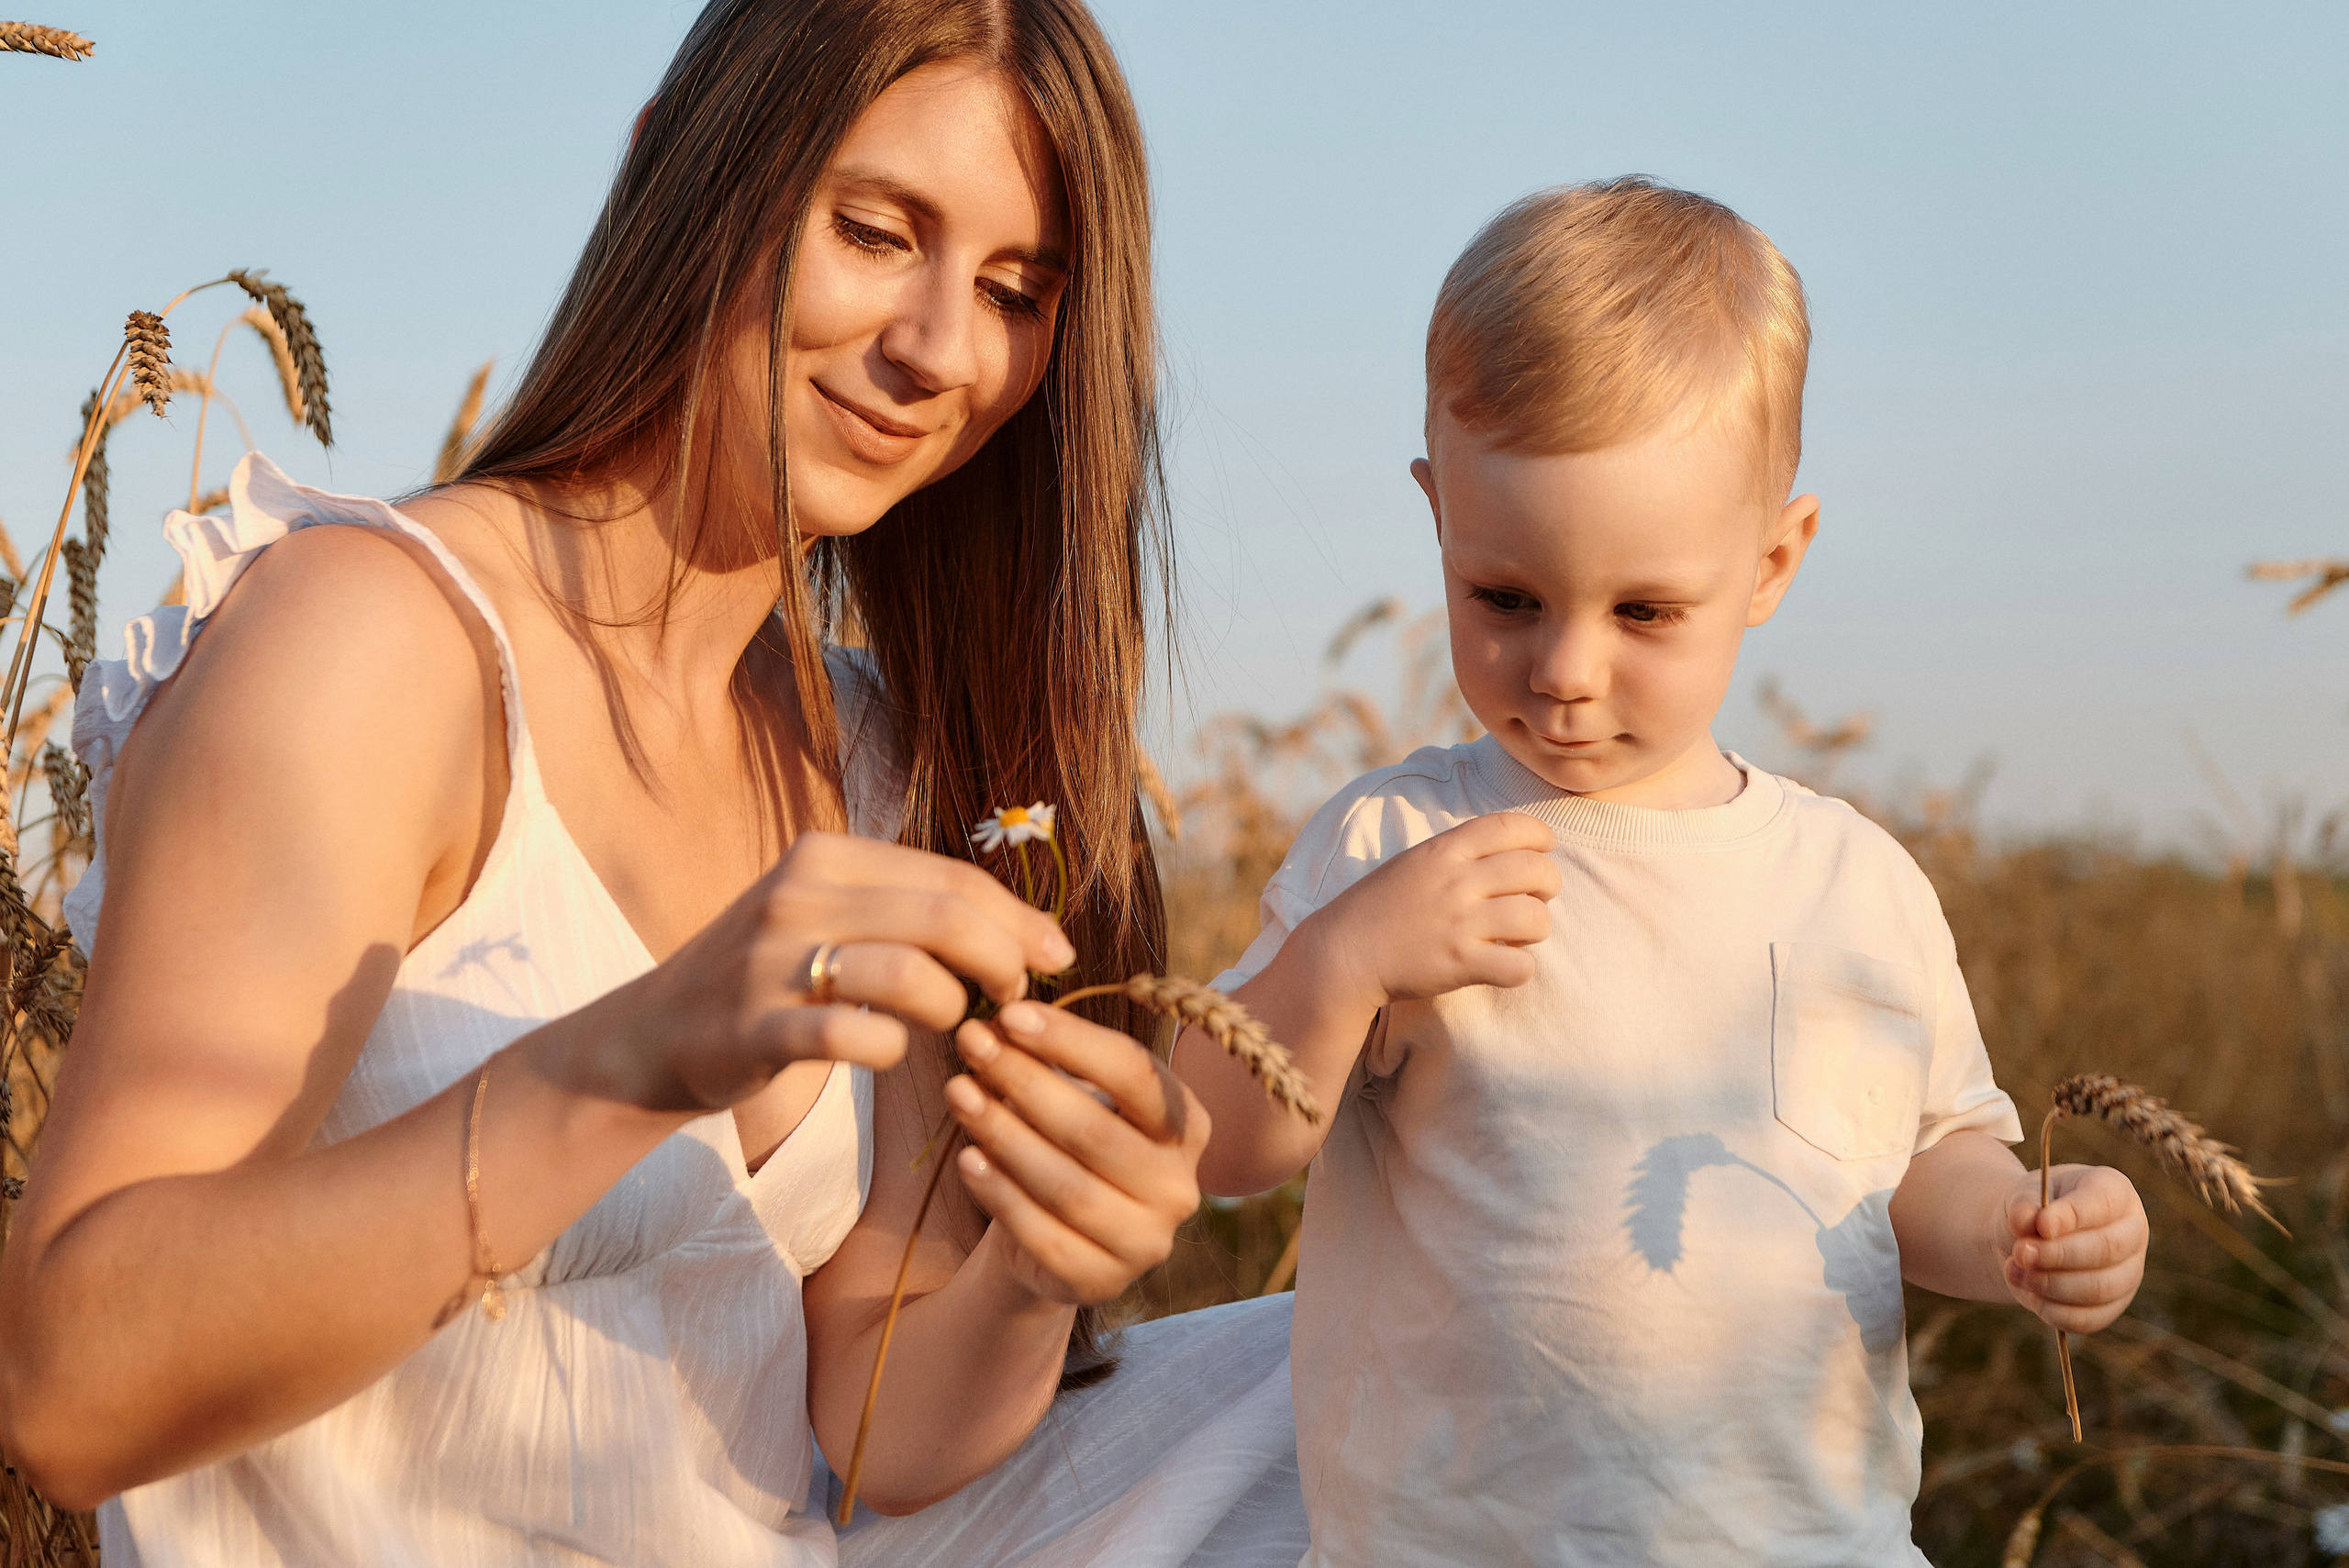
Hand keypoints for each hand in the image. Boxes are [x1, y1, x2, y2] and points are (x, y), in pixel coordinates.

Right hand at [580, 833, 1077, 1112]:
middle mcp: (800, 893)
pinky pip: (856, 1038)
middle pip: (947, 916)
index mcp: (828, 855)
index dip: (1019, 919)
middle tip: (1014, 996)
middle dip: (1004, 960)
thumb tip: (1033, 932)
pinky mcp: (755, 1026)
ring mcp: (773, 959)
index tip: (1055, 957)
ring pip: (912, 974)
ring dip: (953, 1007)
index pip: (954, 876)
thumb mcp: (832, 916)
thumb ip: (914, 911)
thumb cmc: (771, 975)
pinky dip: (892, 1050)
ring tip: (954, 1025)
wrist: (655, 1032)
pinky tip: (888, 1052)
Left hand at [944, 1000, 1206, 1305]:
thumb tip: (1003, 1018)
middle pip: (1095, 1130)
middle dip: (1025, 1081)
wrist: (1060, 1235)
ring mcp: (1146, 1242)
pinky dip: (1001, 1195)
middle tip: (972, 1043)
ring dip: (1004, 1134)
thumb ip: (1058, 1061)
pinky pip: (1044, 1237)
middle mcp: (1179, 1186)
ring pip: (1068, 1186)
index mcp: (1188, 1126)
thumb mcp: (1079, 1096)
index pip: (1136, 1074)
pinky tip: (968, 1159)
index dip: (1072, 1041)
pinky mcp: (1102, 1282)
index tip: (1010, 1015)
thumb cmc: (1070, 1144)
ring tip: (959, 1093)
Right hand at [1297, 811, 1559, 1010]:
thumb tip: (1509, 851)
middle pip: (1535, 871)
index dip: (1539, 835)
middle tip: (1536, 898)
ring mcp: (1460, 923)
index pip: (1510, 826)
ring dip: (1537, 928)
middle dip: (1548, 885)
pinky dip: (1520, 968)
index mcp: (1444, 850)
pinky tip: (1503, 965)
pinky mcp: (1460, 963)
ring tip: (1519, 936)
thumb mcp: (1414, 862)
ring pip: (1536, 919)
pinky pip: (1520, 966)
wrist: (1342, 954)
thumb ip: (1457, 853)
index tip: (1544, 848)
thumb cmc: (1378, 908)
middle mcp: (1456, 882)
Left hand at [2001, 1164, 2147, 1332]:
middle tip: (2020, 1252)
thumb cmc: (2032, 1209)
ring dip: (2051, 1284)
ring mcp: (2128, 1272)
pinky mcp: (2112, 1306)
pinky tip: (2027, 1292)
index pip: (2104, 1202)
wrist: (2027, 1239)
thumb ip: (2023, 1205)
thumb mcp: (2022, 1196)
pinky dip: (2053, 1310)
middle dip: (2058, 1254)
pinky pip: (2088, 1319)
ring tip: (2014, 1270)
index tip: (2041, 1225)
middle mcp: (2132, 1231)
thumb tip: (2026, 1220)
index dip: (2074, 1216)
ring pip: (2099, 1288)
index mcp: (2115, 1191)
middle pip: (2107, 1249)